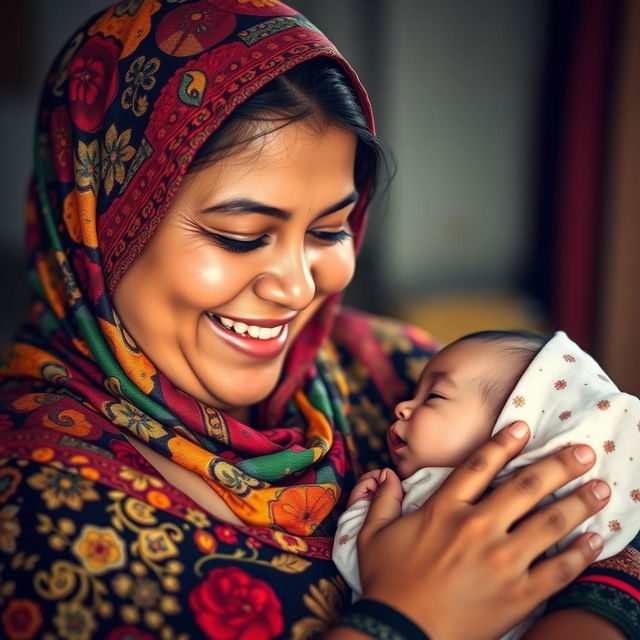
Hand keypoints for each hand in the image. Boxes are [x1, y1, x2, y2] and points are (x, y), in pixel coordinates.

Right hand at [356, 421, 609, 639]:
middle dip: (558, 466)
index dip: (503, 442)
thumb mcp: (372, 535)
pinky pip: (557, 570)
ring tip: (601, 488)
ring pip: (548, 523)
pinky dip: (580, 554)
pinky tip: (595, 540)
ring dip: (578, 503)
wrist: (401, 634)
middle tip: (584, 453)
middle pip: (525, 487)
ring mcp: (501, 561)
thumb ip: (380, 500)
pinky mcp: (518, 595)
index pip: (480, 465)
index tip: (524, 426)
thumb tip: (383, 474)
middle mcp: (477, 527)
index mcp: (444, 509)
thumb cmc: (387, 583)